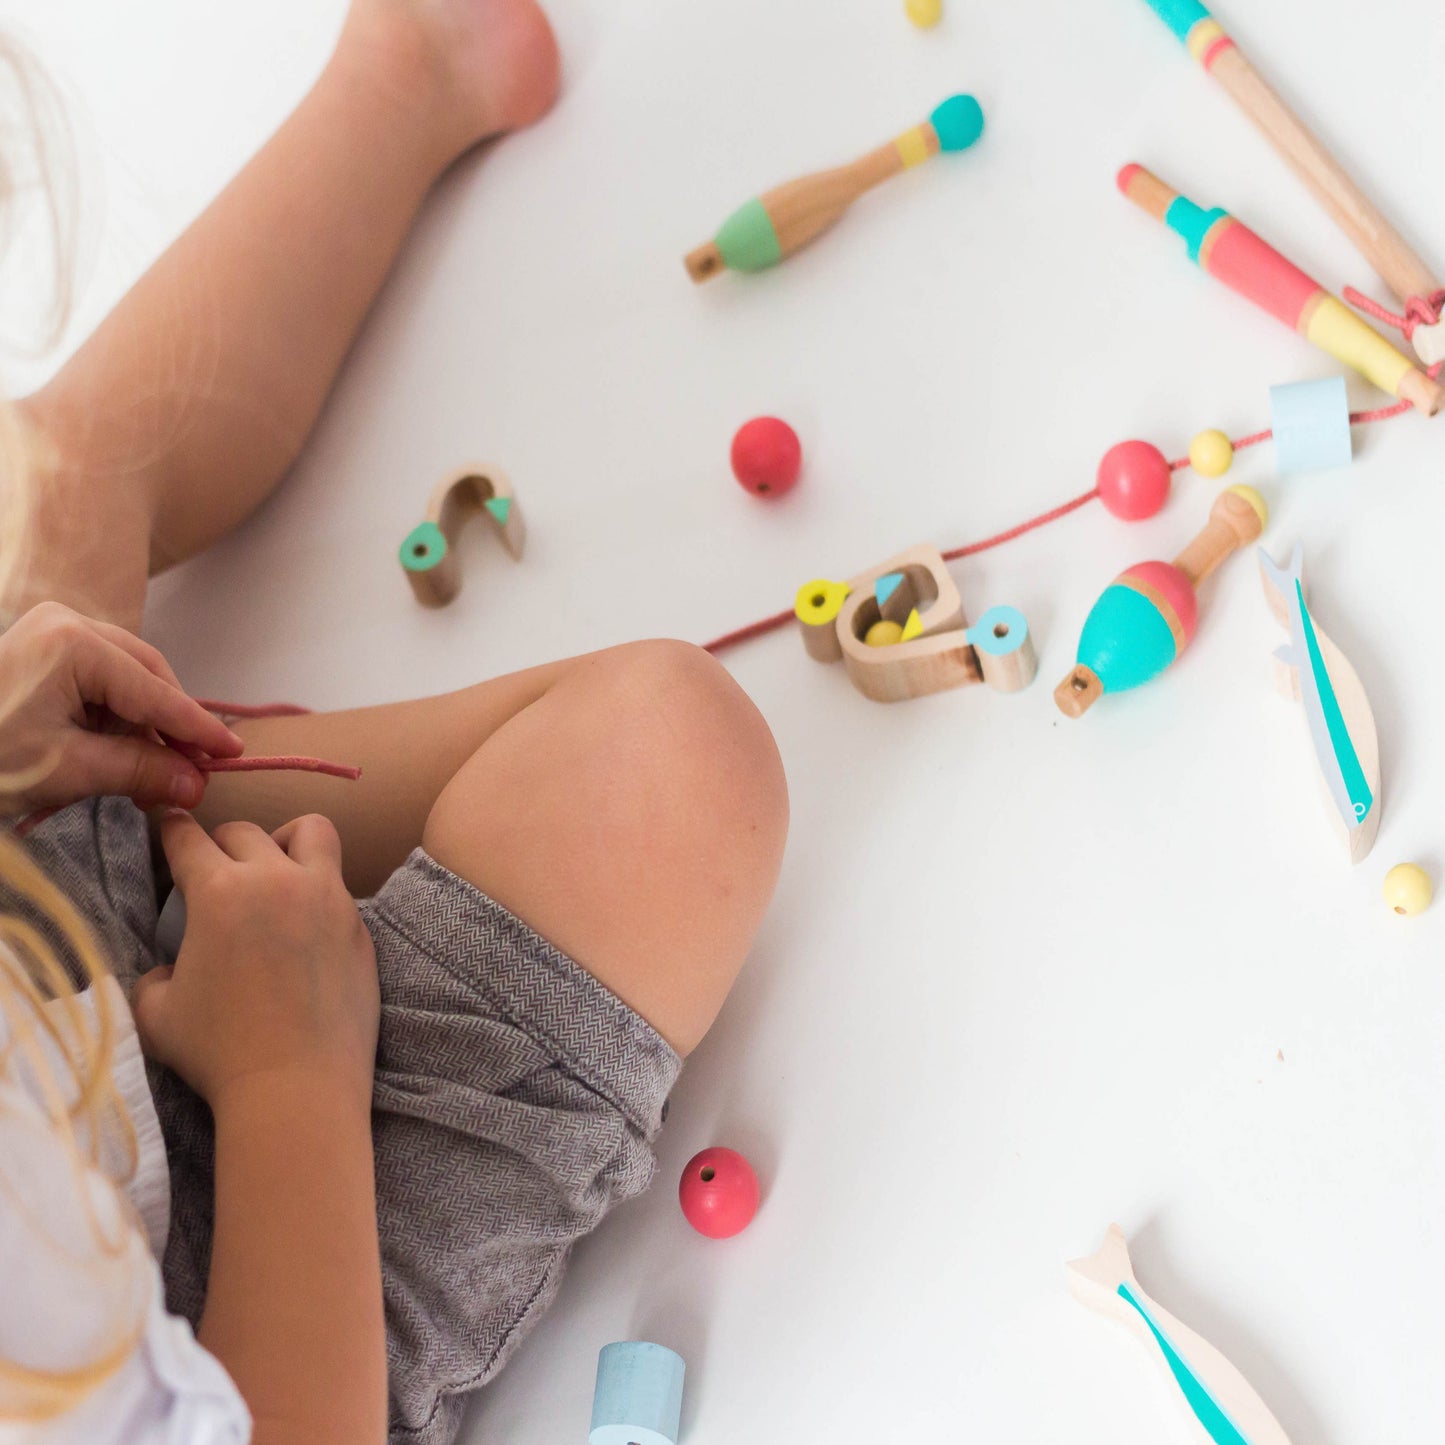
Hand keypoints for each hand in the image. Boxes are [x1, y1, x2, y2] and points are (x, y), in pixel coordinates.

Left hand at [0, 602, 242, 815]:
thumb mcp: (66, 771)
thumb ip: (139, 771)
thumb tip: (196, 783)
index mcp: (72, 643)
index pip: (155, 692)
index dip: (197, 730)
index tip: (234, 755)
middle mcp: (66, 623)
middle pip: (148, 675)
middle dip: (170, 726)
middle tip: (194, 772)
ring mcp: (51, 631)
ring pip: (128, 678)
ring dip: (144, 726)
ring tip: (152, 773)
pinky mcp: (42, 649)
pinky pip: (100, 681)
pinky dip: (115, 718)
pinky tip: (120, 753)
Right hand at [133, 811, 379, 1112]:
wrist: (298, 1085)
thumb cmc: (218, 1053)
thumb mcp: (156, 1015)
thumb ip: (155, 978)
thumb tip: (168, 971)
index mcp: (220, 891)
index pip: (188, 837)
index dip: (171, 829)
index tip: (168, 828)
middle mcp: (277, 880)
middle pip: (245, 831)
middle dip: (221, 842)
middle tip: (214, 868)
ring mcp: (328, 898)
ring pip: (312, 831)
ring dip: (287, 839)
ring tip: (277, 867)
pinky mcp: (359, 925)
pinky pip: (338, 886)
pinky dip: (317, 892)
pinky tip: (306, 925)